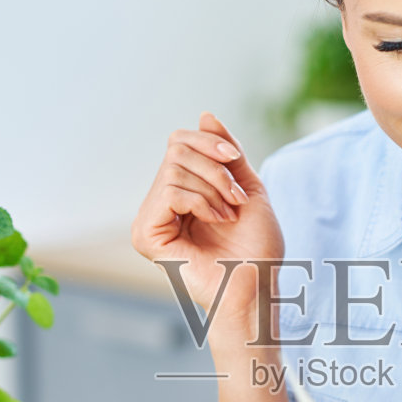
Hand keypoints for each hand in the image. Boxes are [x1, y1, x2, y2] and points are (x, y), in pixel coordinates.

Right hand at [131, 112, 283, 333]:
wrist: (256, 286)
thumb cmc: (256, 248)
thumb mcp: (247, 186)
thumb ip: (226, 152)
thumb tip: (204, 115)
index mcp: (181, 193)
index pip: (180, 143)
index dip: (209, 143)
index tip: (236, 162)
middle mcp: (159, 205)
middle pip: (176, 149)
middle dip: (215, 167)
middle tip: (236, 198)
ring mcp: (149, 220)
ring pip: (174, 168)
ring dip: (213, 188)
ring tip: (228, 215)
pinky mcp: (145, 235)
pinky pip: (169, 191)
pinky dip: (201, 201)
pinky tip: (216, 222)